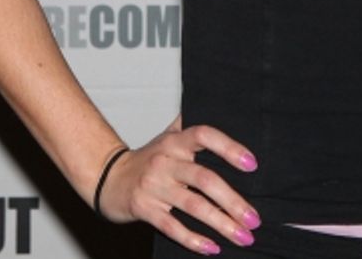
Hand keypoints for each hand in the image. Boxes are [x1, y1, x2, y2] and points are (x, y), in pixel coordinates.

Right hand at [98, 116, 260, 254]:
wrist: (107, 177)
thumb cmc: (150, 158)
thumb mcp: (170, 135)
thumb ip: (196, 128)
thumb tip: (232, 115)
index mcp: (176, 140)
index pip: (205, 136)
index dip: (229, 148)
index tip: (252, 164)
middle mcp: (166, 161)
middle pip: (205, 179)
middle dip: (233, 201)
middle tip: (254, 219)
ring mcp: (154, 186)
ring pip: (193, 206)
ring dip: (221, 224)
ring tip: (243, 236)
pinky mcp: (144, 209)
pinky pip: (172, 226)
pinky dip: (193, 239)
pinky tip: (212, 247)